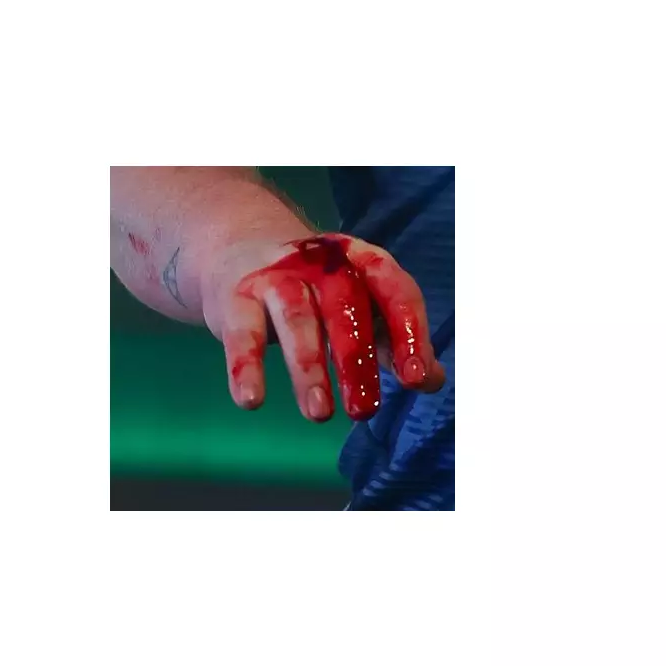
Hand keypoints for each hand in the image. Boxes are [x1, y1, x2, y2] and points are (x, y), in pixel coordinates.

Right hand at [200, 232, 444, 422]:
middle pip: (343, 309)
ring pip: (296, 321)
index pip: (394, 290)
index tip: (415, 379)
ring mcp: (277, 278)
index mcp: (361, 263)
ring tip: (319, 413)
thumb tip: (429, 380)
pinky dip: (245, 367)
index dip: (408, 333)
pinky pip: (242, 335)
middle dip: (355, 361)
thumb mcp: (358, 308)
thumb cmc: (314, 292)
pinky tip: (250, 400)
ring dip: (308, 368)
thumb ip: (392, 343)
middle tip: (364, 411)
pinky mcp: (236, 298)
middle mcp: (321, 265)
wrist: (240, 251)